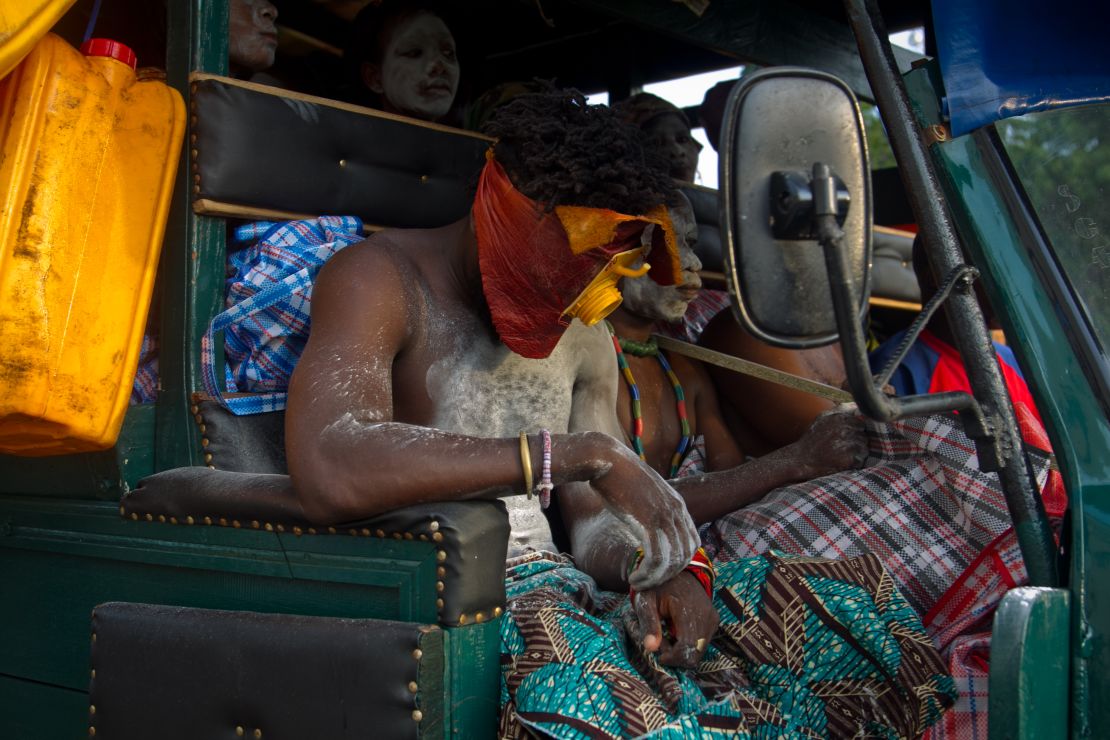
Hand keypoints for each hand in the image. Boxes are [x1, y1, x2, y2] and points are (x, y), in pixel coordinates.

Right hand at [590, 439, 699, 590]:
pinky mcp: (648, 522)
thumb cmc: (618, 475)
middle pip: (686, 554)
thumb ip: (652, 507)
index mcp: (677, 504)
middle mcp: (676, 511)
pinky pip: (656, 559)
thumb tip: (647, 521)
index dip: (679, 561)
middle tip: (649, 581)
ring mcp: (664, 516)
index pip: (693, 541)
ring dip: (657, 579)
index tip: (659, 569)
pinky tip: (634, 578)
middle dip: (669, 574)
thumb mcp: (644, 492)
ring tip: (639, 583)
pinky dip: (647, 575)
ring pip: (673, 561)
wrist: (606, 459)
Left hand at [632, 571, 717, 667]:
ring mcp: (712, 619)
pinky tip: (677, 631)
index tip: (657, 651)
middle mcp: (706, 616)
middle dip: (675, 656)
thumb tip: (650, 649)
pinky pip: (702, 644)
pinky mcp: (713, 621)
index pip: (687, 649)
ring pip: (699, 652)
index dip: (671, 658)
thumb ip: (648, 624)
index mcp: (689, 610)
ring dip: (682, 651)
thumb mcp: (645, 600)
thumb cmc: (657, 585)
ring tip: (668, 633)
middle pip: (695, 655)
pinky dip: (689, 644)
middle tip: (661, 641)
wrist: (675, 570)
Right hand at [793, 405, 869, 477]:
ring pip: (864, 446)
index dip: (856, 429)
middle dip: (857, 439)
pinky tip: (843, 460)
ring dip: (857, 451)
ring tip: (842, 453)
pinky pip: (861, 459)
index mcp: (840, 417)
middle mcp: (846, 429)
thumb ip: (840, 409)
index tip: (847, 434)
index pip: (861, 421)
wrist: (802, 459)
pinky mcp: (850, 459)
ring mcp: (849, 444)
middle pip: (864, 434)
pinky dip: (855, 461)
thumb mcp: (823, 418)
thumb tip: (856, 404)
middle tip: (844, 445)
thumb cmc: (812, 438)